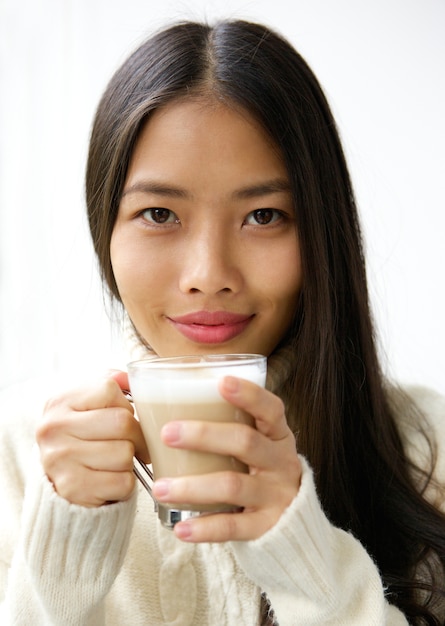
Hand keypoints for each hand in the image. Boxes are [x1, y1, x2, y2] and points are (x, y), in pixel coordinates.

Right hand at [36, 373, 148, 506]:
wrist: (59, 480)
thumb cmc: (83, 436)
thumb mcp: (88, 403)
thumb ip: (110, 383)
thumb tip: (128, 378)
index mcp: (60, 402)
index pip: (109, 389)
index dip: (126, 404)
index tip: (122, 416)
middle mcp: (54, 428)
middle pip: (122, 423)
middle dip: (136, 435)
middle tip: (133, 443)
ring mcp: (60, 459)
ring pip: (125, 454)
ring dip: (130, 461)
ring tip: (115, 461)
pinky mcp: (73, 488)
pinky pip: (123, 482)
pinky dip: (125, 483)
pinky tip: (111, 478)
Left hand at [151, 376, 301, 541]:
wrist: (289, 518)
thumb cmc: (252, 465)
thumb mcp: (251, 438)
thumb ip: (220, 417)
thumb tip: (148, 386)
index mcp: (276, 433)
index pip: (270, 408)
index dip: (249, 394)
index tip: (221, 382)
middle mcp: (280, 461)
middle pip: (245, 442)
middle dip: (204, 435)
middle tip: (167, 433)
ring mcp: (275, 495)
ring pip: (233, 486)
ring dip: (193, 486)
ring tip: (159, 488)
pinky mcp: (266, 526)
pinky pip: (234, 527)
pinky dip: (205, 528)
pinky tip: (180, 529)